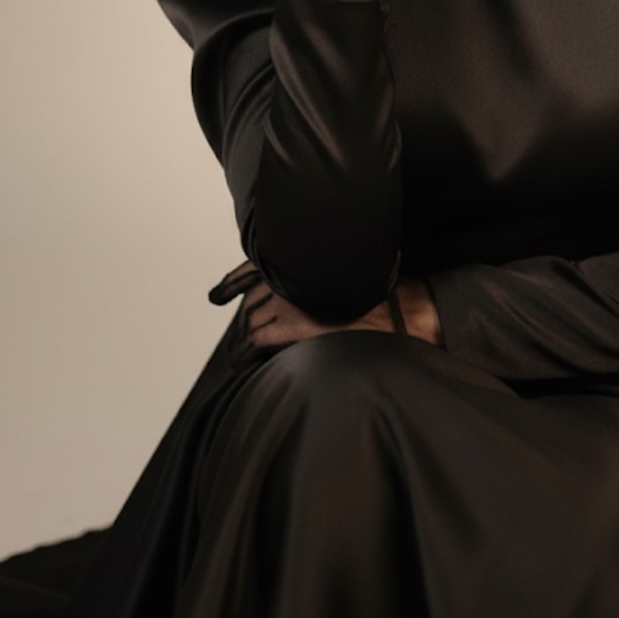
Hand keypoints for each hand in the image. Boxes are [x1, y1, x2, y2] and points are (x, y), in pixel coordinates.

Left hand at [209, 260, 442, 349]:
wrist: (396, 312)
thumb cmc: (379, 296)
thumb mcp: (344, 276)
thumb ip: (317, 278)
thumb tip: (305, 291)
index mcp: (302, 261)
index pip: (254, 268)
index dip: (235, 280)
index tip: (222, 291)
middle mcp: (291, 276)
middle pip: (252, 295)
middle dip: (245, 312)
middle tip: (242, 328)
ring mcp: (289, 300)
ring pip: (251, 317)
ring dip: (247, 331)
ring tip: (243, 345)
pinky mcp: (292, 326)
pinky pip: (257, 338)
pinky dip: (247, 348)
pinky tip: (244, 356)